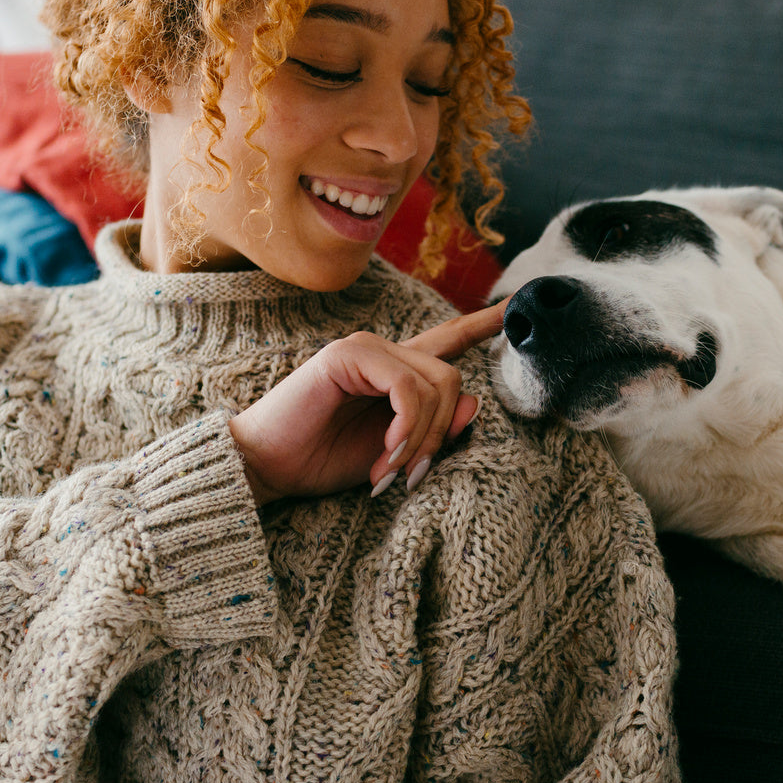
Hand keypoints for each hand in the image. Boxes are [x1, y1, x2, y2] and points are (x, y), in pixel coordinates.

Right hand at [227, 300, 507, 504]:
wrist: (267, 467)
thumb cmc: (322, 460)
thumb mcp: (394, 452)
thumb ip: (434, 428)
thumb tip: (475, 402)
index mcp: (396, 372)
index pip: (448, 341)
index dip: (481, 325)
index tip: (515, 308)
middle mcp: (384, 352)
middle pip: (452, 379)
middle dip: (442, 433)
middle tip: (412, 475)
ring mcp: (366, 348)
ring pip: (437, 385)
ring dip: (422, 438)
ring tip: (392, 472)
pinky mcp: (348, 355)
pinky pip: (407, 389)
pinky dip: (406, 428)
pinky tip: (385, 456)